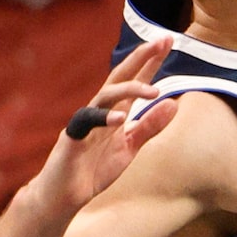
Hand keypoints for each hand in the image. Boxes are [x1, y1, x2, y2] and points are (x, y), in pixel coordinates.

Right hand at [35, 37, 181, 211]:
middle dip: (140, 58)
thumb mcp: (129, 148)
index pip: (134, 81)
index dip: (150, 62)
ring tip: (153, 90)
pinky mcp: (71, 138)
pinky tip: (120, 118)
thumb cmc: (92, 169)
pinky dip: (102, 118)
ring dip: (129, 90)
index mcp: (114, 113)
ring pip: (104, 96)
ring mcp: (84, 123)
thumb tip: (174, 104)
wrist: (62, 196)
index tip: (168, 41)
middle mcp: (99, 111)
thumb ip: (149, 126)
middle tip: (161, 41)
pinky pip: (84, 122)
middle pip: (119, 78)